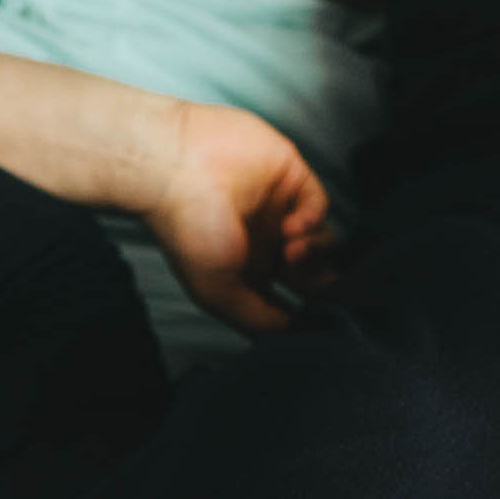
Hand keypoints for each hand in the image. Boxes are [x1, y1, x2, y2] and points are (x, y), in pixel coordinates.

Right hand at [146, 102, 332, 333]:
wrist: (179, 170)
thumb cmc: (186, 229)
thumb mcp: (217, 292)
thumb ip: (255, 316)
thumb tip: (289, 328)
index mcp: (247, 272)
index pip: (287, 296)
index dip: (304, 307)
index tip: (316, 317)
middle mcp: (265, 242)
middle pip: (311, 269)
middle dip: (318, 281)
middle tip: (314, 285)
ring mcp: (279, 209)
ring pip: (321, 238)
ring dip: (315, 251)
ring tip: (292, 251)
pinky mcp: (290, 176)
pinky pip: (318, 204)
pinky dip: (313, 219)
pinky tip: (291, 225)